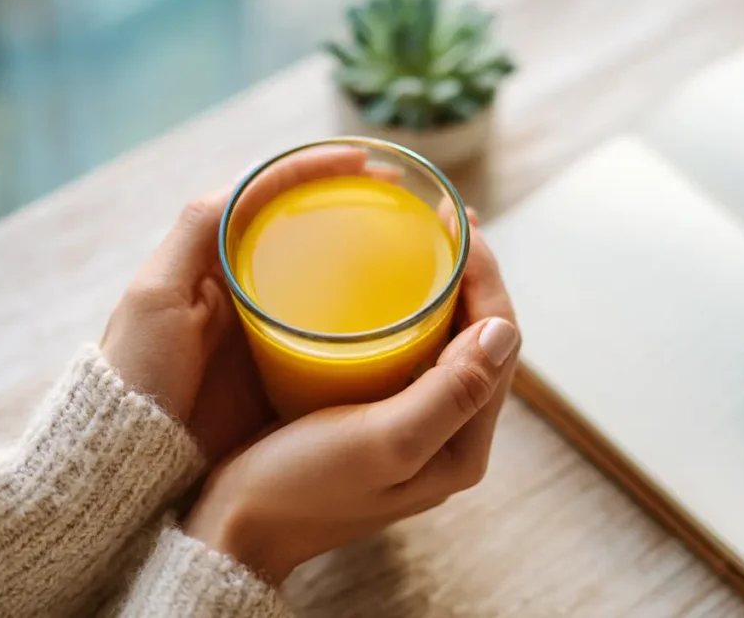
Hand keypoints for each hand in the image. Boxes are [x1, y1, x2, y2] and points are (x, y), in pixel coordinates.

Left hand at [100, 146, 382, 461]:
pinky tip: (399, 304)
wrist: (136, 451)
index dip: (319, 170)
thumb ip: (195, 233)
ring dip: (367, 250)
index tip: (366, 164)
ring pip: (327, 272)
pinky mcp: (288, 360)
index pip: (273, 194)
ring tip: (414, 239)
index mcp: (217, 255)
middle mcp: (248, 279)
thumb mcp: (155, 293)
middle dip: (354, 202)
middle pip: (308, 225)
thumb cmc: (138, 368)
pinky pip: (333, 324)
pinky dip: (366, 308)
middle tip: (403, 198)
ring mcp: (272, 320)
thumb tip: (247, 180)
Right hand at [183, 223, 518, 582]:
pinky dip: (415, 310)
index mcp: (464, 444)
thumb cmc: (302, 486)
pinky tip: (392, 284)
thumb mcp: (384, 441)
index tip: (462, 223)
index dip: (488, 277)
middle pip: (482, 337)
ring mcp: (419, 424)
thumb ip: (453, 393)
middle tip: (448, 217)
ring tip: (429, 237)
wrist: (238, 527)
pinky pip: (417, 350)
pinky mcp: (384, 414)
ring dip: (448, 287)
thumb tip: (506, 330)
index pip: (500, 344)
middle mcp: (452, 433)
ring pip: (452, 339)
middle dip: (473, 273)